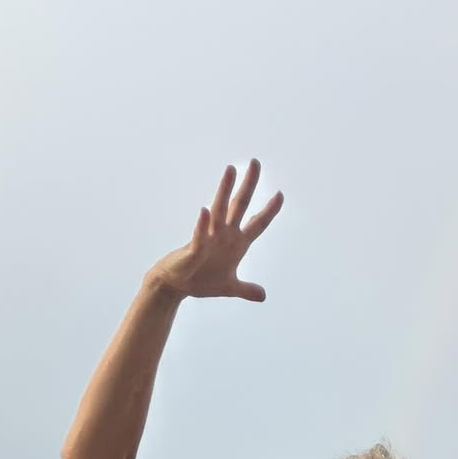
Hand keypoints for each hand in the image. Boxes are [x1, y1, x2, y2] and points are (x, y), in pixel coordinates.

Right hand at [148, 160, 282, 301]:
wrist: (177, 286)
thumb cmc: (201, 281)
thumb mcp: (230, 287)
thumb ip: (246, 289)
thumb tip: (263, 296)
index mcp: (236, 244)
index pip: (257, 223)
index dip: (269, 210)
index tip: (280, 194)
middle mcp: (224, 235)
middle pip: (240, 205)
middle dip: (249, 185)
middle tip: (256, 162)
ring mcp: (209, 239)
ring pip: (219, 210)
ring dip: (225, 190)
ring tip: (231, 170)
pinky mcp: (195, 249)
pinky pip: (200, 236)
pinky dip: (202, 225)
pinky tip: (205, 211)